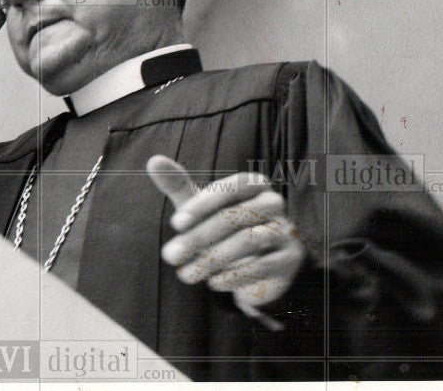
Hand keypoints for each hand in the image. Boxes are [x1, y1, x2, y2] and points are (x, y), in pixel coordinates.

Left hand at [146, 155, 303, 327]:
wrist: (255, 269)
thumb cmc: (221, 229)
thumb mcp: (199, 208)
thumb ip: (178, 184)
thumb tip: (154, 161)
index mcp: (254, 185)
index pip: (232, 187)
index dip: (203, 204)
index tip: (175, 224)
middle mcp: (273, 204)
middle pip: (239, 214)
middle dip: (201, 235)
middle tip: (171, 255)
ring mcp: (285, 232)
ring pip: (250, 239)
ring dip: (213, 258)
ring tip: (185, 274)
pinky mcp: (288, 261)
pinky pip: (262, 266)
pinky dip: (233, 275)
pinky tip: (212, 283)